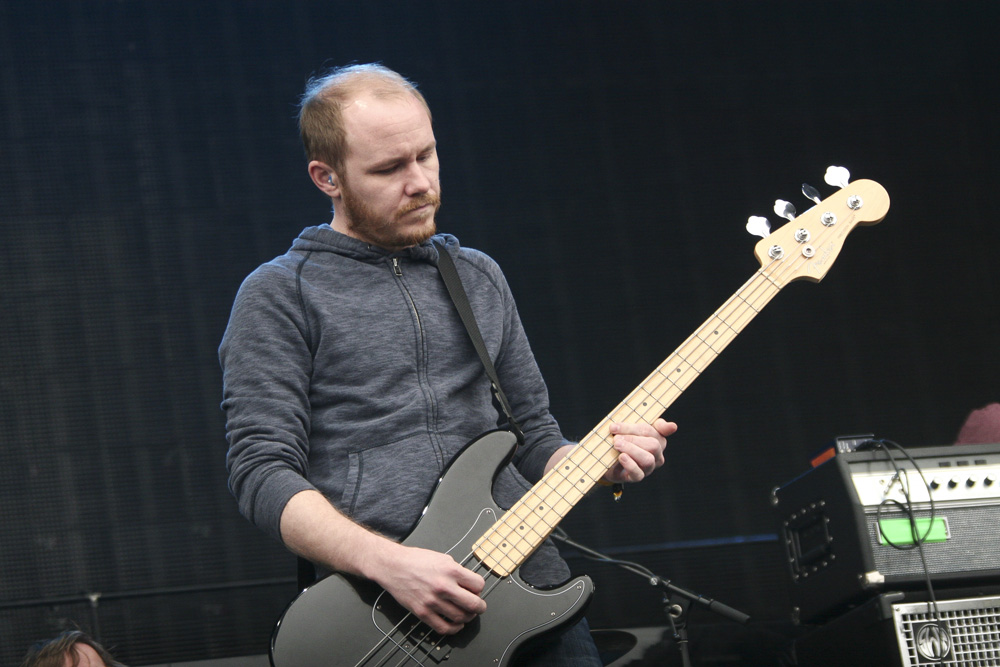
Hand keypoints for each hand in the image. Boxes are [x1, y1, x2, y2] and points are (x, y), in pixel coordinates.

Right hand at [372, 543, 486, 634]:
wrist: (393, 566)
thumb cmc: (416, 560)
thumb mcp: (442, 558)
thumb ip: (457, 571)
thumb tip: (469, 584)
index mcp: (451, 570)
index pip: (478, 585)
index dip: (479, 588)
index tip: (476, 590)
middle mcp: (444, 586)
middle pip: (474, 604)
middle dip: (480, 607)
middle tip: (479, 607)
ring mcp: (433, 601)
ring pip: (460, 617)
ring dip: (467, 618)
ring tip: (466, 614)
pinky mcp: (423, 612)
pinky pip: (444, 628)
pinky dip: (454, 629)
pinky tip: (455, 624)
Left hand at [604, 418, 675, 483]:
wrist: (607, 460)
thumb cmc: (622, 441)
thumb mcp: (629, 429)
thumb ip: (641, 424)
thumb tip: (672, 426)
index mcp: (658, 439)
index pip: (654, 430)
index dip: (639, 427)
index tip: (622, 425)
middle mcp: (656, 454)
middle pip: (653, 445)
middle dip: (633, 439)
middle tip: (616, 437)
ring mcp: (648, 467)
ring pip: (648, 459)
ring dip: (631, 450)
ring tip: (616, 445)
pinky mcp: (637, 477)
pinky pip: (638, 473)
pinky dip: (629, 464)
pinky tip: (621, 457)